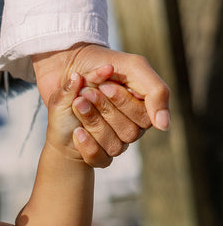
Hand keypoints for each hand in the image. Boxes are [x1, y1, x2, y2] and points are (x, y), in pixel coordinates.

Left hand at [33, 43, 169, 167]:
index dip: (123, 104)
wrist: (61, 72)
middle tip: (87, 93)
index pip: (144, 118)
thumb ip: (156, 91)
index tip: (105, 85)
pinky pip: (98, 159)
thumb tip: (163, 126)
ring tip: (77, 104)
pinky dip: (86, 145)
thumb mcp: (133, 68)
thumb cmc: (98, 66)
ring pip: (114, 146)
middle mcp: (132, 126)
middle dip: (105, 111)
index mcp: (143, 106)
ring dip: (93, 123)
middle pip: (129, 133)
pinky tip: (76, 131)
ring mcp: (114, 140)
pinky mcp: (96, 151)